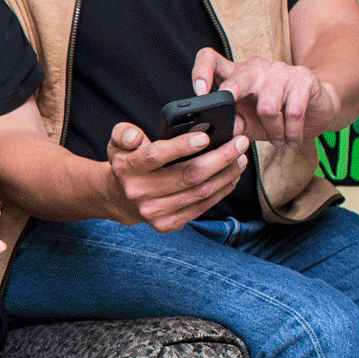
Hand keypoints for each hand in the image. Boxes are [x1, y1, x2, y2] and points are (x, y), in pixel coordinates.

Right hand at [104, 121, 248, 231]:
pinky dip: (221, 190)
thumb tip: (136, 135)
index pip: (156, 156)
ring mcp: (154, 211)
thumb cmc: (129, 164)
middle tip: (239, 143)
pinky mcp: (168, 224)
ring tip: (240, 158)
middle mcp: (139, 192)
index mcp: (127, 168)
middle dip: (221, 158)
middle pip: (189, 175)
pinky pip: (203, 206)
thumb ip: (124, 133)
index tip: (205, 137)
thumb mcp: (118, 143)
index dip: (182, 147)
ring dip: (226, 174)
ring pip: (201, 192)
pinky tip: (230, 177)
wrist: (121, 198)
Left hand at [192, 47, 341, 145]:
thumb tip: (221, 131)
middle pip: (237, 79)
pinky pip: (293, 111)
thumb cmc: (275, 115)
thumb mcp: (248, 122)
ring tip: (277, 139)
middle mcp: (255, 67)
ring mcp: (280, 69)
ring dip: (272, 130)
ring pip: (267, 106)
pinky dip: (291, 131)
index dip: (200, 72)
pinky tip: (292, 139)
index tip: (199, 92)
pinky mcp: (303, 77)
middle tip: (238, 124)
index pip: (209, 59)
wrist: (317, 110)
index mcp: (235, 74)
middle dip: (234, 101)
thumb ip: (233, 124)